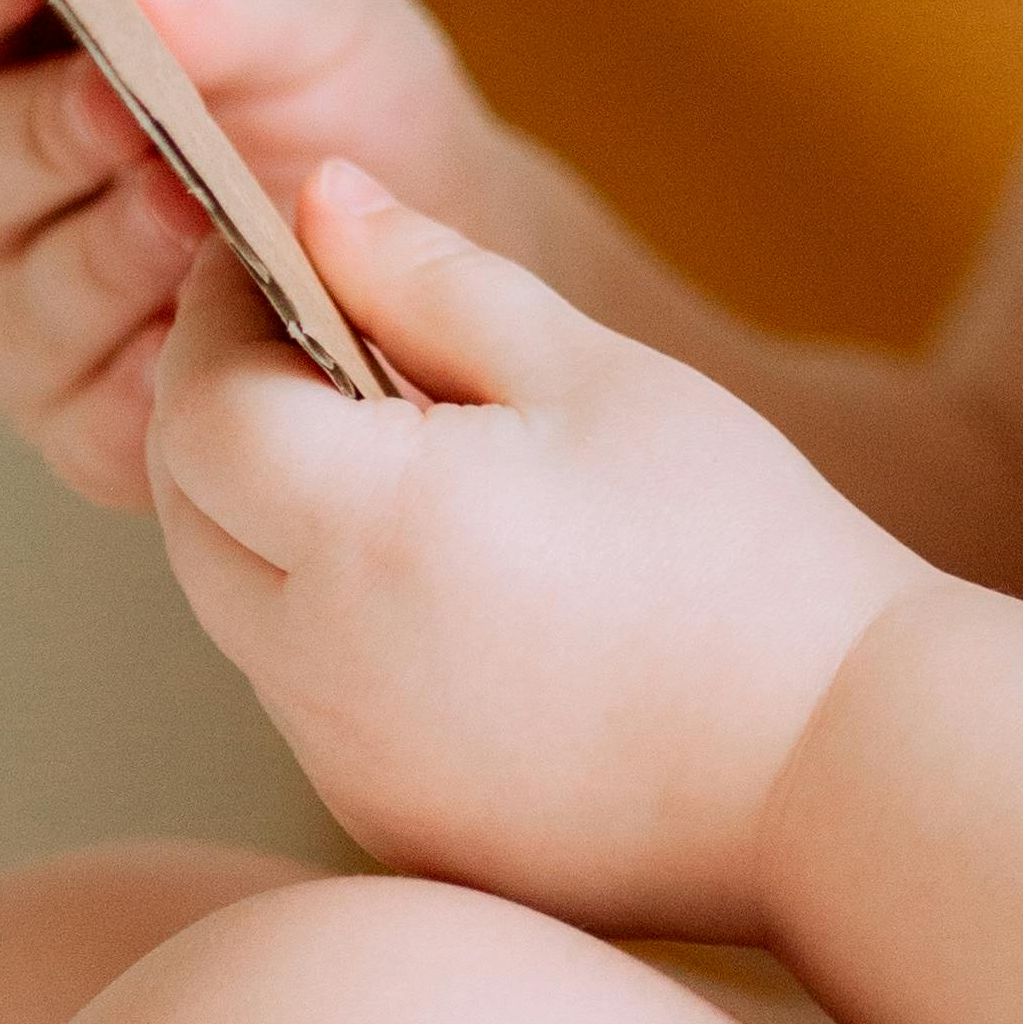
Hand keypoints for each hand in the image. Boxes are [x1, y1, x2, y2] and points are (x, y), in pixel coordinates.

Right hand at [0, 0, 522, 506]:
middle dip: (43, 129)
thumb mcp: (306, 10)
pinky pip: (90, 413)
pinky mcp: (90, 428)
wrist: (441, 232)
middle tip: (120, 101)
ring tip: (193, 210)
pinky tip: (206, 335)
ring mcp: (28, 317)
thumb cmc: (339, 97)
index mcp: (14, 59)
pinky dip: (150, 373)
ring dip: (104, 250)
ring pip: (20, 295)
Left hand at [146, 161, 929, 933]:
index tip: (273, 254)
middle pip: (188, 513)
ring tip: (403, 451)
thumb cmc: (733, 542)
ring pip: (236, 606)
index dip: (214, 317)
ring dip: (270, 513)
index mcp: (372, 533)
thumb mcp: (588, 369)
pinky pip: (303, 694)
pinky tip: (446, 575)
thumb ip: (429, 278)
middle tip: (322, 331)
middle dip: (224, 405)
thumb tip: (316, 199)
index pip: (198, 407)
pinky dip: (327, 615)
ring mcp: (347, 764)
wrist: (834, 765)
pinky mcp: (384, 824)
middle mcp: (325, 667)